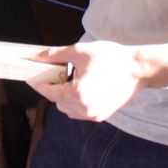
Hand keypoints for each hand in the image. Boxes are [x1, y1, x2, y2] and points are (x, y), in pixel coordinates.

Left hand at [28, 40, 147, 121]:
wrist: (138, 68)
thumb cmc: (111, 58)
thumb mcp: (79, 52)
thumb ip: (53, 55)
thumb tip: (33, 56)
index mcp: (77, 95)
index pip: (48, 92)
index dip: (37, 83)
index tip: (29, 77)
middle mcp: (85, 109)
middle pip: (57, 101)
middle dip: (53, 88)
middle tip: (55, 73)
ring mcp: (94, 115)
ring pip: (67, 109)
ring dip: (64, 96)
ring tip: (71, 79)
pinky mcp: (102, 115)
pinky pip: (80, 112)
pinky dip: (76, 102)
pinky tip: (82, 87)